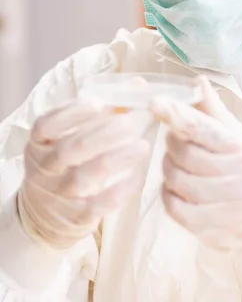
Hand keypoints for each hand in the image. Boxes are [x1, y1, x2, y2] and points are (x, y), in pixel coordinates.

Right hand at [19, 101, 149, 248]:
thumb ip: (103, 111)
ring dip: (117, 159)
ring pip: (85, 176)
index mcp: (39, 143)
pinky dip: (122, 187)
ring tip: (142, 146)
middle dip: (104, 134)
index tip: (99, 103)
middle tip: (130, 124)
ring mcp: (59, 194)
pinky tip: (139, 174)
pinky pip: (102, 203)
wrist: (46, 214)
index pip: (47, 125)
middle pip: (72, 149)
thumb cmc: (66, 163)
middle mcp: (44, 168)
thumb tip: (137, 85)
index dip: (72, 113)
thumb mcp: (70, 136)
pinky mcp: (77, 216)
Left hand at [151, 77, 241, 257]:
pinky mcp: (215, 230)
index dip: (177, 114)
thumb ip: (215, 113)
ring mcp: (226, 206)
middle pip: (183, 154)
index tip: (155, 102)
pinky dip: (169, 195)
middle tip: (177, 142)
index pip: (203, 128)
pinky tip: (177, 190)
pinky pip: (175, 208)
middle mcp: (237, 177)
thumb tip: (198, 81)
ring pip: (177, 180)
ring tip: (179, 165)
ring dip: (169, 169)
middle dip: (172, 144)